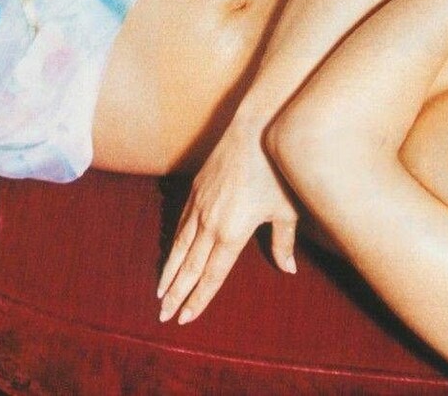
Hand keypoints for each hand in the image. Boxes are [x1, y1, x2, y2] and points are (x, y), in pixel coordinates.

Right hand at [156, 118, 299, 324]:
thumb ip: (283, 243)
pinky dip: (174, 242)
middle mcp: (210, 222)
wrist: (256, 129)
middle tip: (162, 314)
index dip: (198, 298)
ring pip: (180, 245)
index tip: (184, 317)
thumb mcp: (287, 210)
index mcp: (232, 233)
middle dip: (175, 292)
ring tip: (159, 291)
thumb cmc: (277, 171)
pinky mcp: (196, 188)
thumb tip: (288, 269)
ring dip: (169, 270)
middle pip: (190, 266)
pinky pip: (181, 222)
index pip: (212, 275)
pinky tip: (171, 252)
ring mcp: (200, 204)